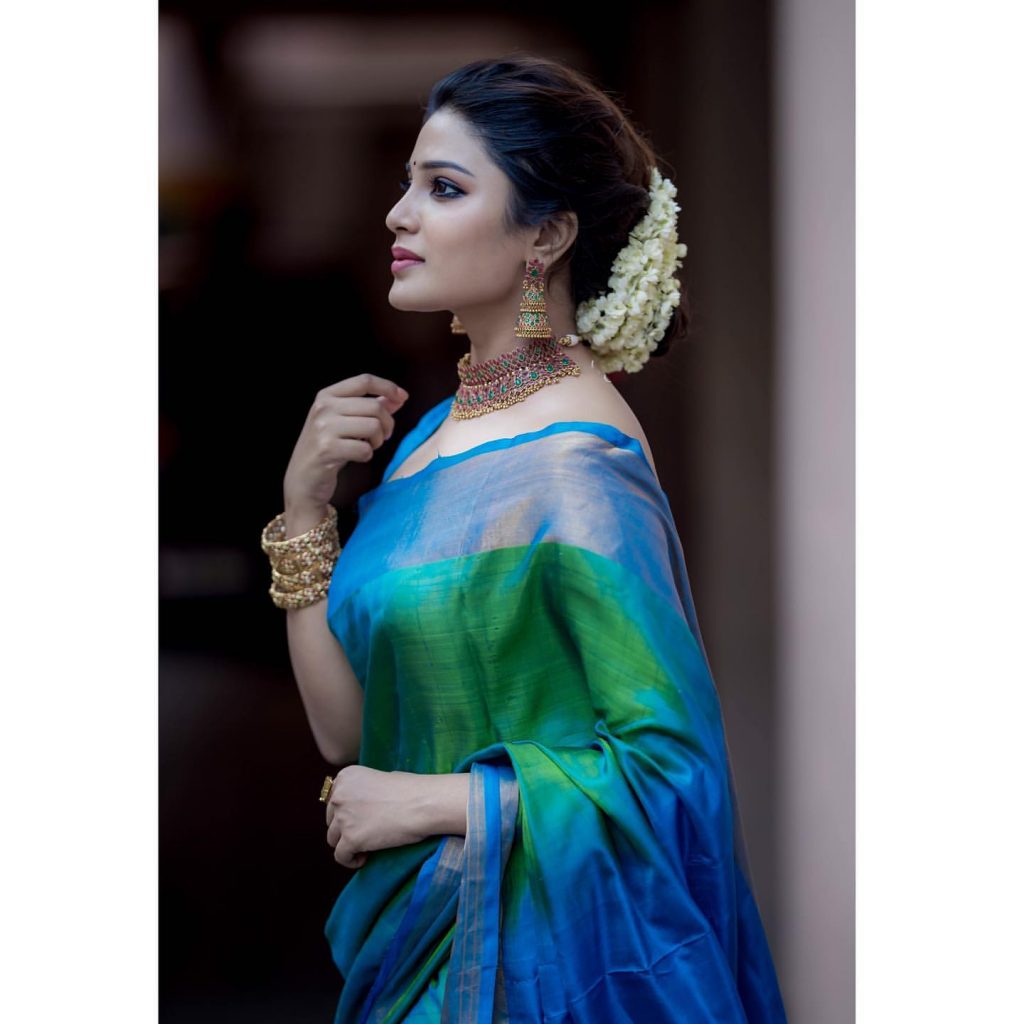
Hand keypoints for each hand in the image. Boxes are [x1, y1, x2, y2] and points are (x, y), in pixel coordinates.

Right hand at [283, 373, 409, 511]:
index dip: (388, 387)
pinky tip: (357, 456)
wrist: (302, 477)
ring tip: (368, 446)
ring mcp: (323, 427)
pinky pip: (365, 449)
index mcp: (327, 395)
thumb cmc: (328, 447)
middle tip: (382, 436)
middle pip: (375, 406)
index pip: (364, 380)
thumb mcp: (345, 421)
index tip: (402, 397)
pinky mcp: (327, 449)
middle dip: (387, 424)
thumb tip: (399, 398)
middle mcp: (323, 407)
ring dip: (378, 441)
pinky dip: (367, 455)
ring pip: (373, 426)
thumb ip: (371, 407)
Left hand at [324, 765, 427, 868]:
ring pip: (333, 839)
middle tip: (365, 832)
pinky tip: (365, 858)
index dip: (346, 812)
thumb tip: (360, 805)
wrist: (422, 803)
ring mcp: (343, 817)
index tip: (360, 819)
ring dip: (347, 843)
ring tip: (366, 847)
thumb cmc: (411, 790)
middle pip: (331, 820)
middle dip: (345, 827)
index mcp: (346, 777)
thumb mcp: (381, 778)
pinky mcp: (350, 839)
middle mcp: (339, 795)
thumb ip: (364, 790)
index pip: (334, 800)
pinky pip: (341, 856)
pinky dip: (351, 860)